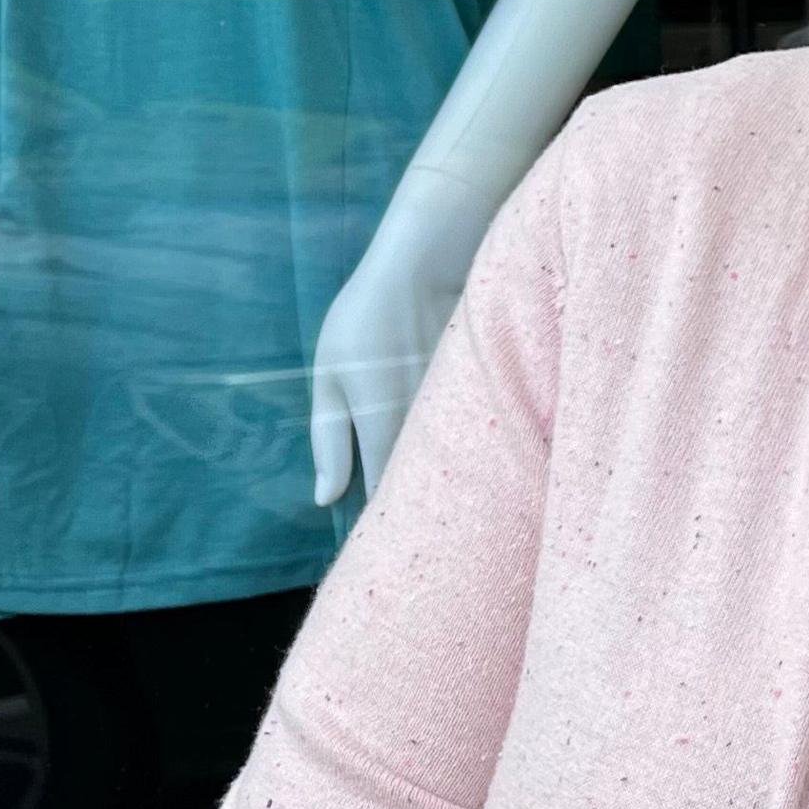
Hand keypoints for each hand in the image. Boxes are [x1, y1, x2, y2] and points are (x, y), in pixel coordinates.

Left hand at [306, 192, 481, 508]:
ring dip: (441, 480)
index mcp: (387, 433)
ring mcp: (460, 412)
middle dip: (417, 509)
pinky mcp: (480, 393)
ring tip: (434, 503)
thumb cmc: (365, 318)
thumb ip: (331, 440)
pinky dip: (462, 449)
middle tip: (407, 531)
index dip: (384, 523)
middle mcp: (428, 431)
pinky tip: (459, 456)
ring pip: (450, 461)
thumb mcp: (328, 376)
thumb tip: (328, 499)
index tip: (379, 545)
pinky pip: (469, 434)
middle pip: (425, 485)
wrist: (426, 263)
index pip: (387, 497)